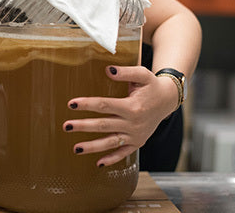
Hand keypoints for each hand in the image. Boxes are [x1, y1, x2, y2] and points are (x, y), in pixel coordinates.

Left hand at [62, 65, 178, 166]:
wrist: (167, 100)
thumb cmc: (151, 86)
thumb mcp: (142, 75)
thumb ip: (126, 72)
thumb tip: (108, 69)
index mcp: (132, 106)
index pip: (105, 105)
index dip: (87, 104)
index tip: (71, 104)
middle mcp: (133, 123)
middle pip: (103, 125)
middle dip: (83, 126)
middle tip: (66, 126)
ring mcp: (135, 135)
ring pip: (110, 142)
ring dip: (92, 147)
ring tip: (75, 148)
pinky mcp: (137, 142)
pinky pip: (123, 153)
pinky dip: (112, 159)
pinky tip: (98, 164)